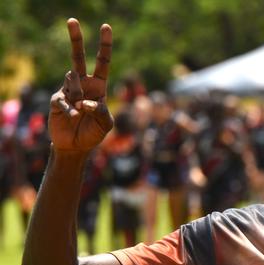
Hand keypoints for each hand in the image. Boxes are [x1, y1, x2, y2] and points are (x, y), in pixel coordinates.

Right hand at [49, 19, 112, 151]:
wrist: (76, 146)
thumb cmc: (94, 132)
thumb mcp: (106, 124)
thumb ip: (101, 111)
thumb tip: (85, 101)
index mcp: (98, 85)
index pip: (102, 62)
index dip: (104, 45)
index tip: (105, 27)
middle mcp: (82, 84)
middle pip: (77, 57)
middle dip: (76, 38)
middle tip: (72, 20)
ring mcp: (68, 90)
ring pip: (72, 80)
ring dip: (78, 96)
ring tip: (80, 112)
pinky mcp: (56, 100)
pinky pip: (64, 99)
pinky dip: (71, 109)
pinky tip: (74, 117)